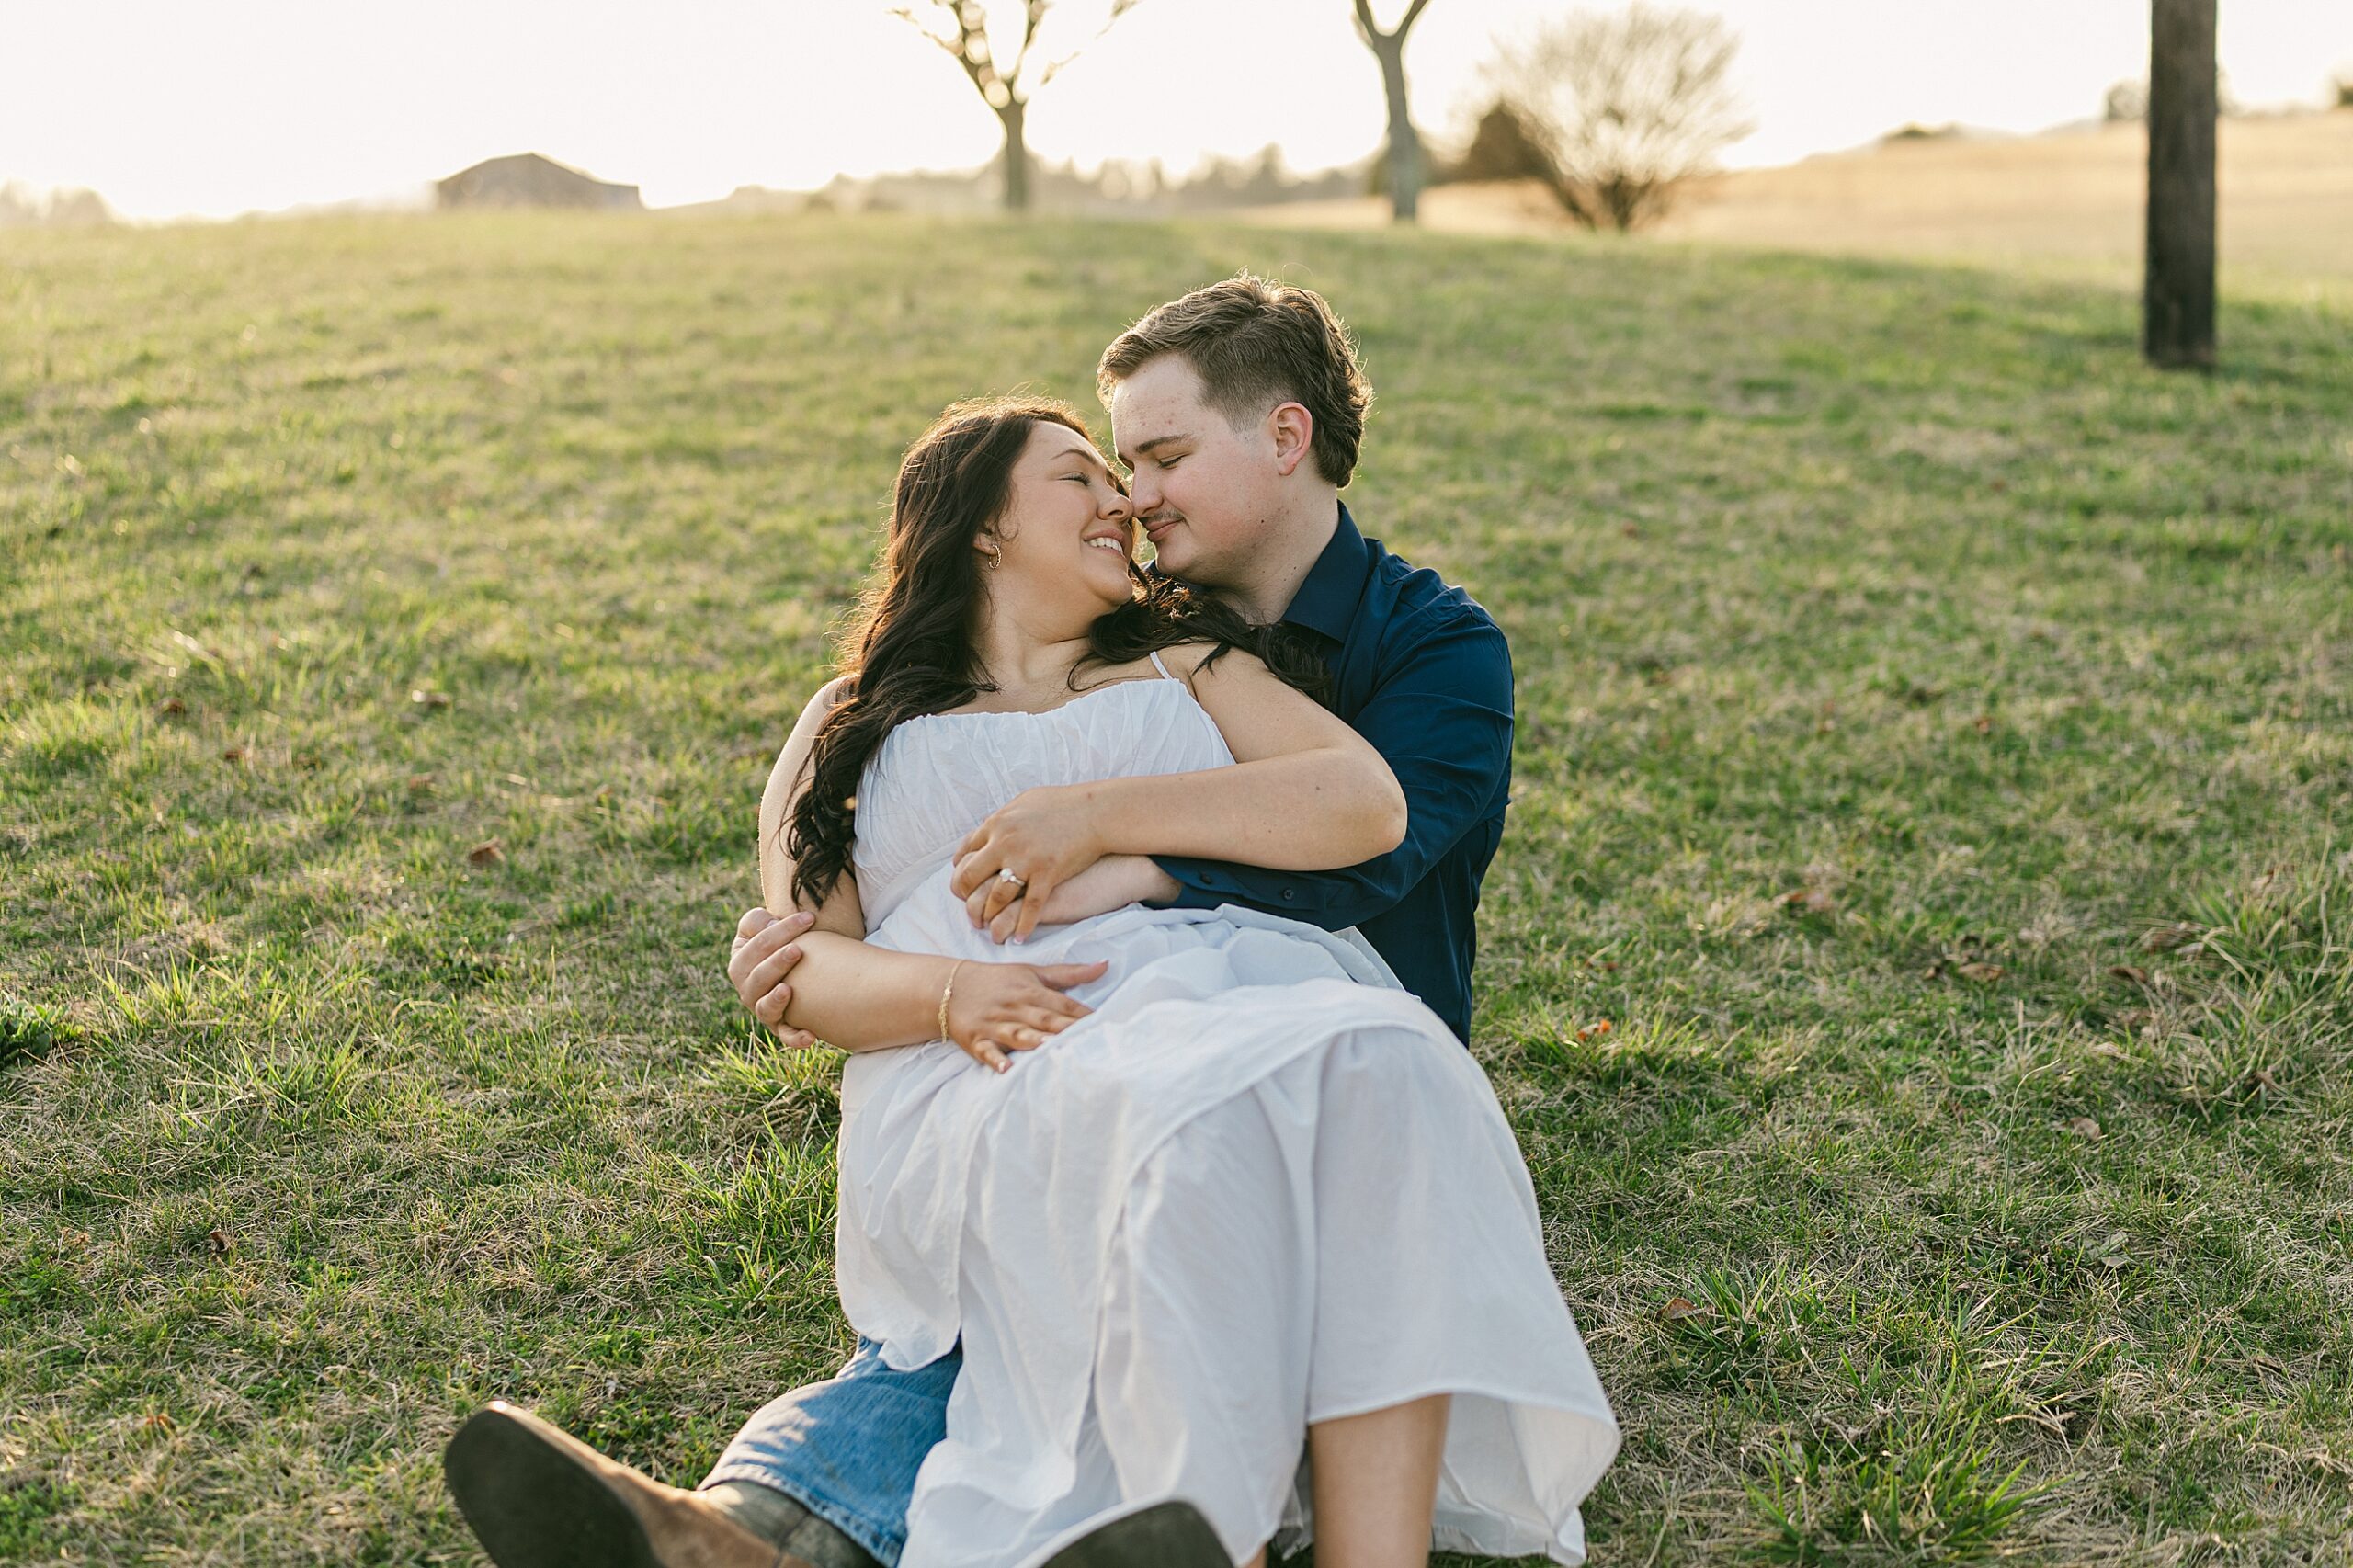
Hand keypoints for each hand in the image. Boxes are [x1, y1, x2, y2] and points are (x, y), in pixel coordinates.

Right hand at [729, 907, 817, 1049]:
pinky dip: (796, 1038)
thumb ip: (758, 921)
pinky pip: (787, 1036)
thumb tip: (769, 925)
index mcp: (739, 964)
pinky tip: (811, 1036)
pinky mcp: (783, 1027)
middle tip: (797, 950)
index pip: (756, 946)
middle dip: (776, 963)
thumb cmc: (777, 939)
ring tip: (787, 990)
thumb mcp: (761, 924)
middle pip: (758, 978)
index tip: (809, 918)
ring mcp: (764, 1010)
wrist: (793, 964)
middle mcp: (748, 991)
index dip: (781, 931)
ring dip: (775, 1001)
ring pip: (765, 1008)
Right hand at [944, 958, 1109, 1072]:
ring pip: (1019, 1035)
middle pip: (1046, 1021)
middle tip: (1089, 1042)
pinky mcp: (977, 1040)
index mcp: (1031, 992)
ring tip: (1052, 1050)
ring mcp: (996, 1025)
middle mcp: (1016, 1008)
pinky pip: (987, 1051)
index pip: (1063, 1005)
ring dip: (1035, 1042)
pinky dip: (996, 1059)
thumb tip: (1105, 965)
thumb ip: (1069, 974)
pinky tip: (1007, 1068)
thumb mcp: (1032, 972)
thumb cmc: (998, 981)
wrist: (950, 987)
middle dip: (1066, 1030)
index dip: (1084, 1015)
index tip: (1108, 1024)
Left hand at [950, 784, 1106, 942]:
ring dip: (990, 915)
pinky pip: (1030, 908)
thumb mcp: (1025, 802)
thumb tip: (989, 824)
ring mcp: (1026, 860)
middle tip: (969, 910)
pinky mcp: (1047, 875)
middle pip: (971, 876)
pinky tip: (1019, 937)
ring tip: (989, 927)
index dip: (961, 872)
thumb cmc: (1064, 804)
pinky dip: (1023, 926)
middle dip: (965, 897)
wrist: (1096, 811)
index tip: (964, 884)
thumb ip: (1004, 817)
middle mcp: (1005, 842)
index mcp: (997, 824)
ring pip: (996, 896)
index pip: (965, 853)